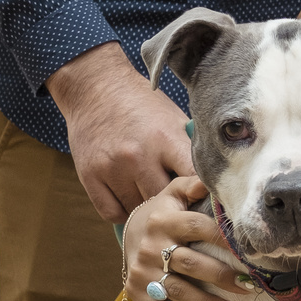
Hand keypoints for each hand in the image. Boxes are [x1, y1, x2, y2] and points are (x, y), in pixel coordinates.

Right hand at [48, 41, 192, 222]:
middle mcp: (138, 156)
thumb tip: (211, 182)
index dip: (202, 195)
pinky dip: (123, 212)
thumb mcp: (172, 118)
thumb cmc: (141, 103)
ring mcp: (111, 168)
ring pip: (138, 211)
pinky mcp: (89, 175)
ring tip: (152, 199)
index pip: (194, 181)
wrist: (95, 86)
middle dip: (174, 205)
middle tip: (178, 205)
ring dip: (147, 210)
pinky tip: (130, 200)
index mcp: (165, 139)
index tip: (206, 201)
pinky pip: (113, 214)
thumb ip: (188, 149)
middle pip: (165, 202)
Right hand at [122, 180, 258, 300]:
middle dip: (222, 277)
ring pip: (179, 291)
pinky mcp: (136, 291)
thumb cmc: (164, 212)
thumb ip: (193, 184)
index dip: (223, 239)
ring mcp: (142, 271)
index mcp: (164, 219)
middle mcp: (150, 245)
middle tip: (250, 287)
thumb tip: (213, 176)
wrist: (130, 233)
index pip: (197, 228)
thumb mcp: (174, 193)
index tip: (248, 252)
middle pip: (191, 264)